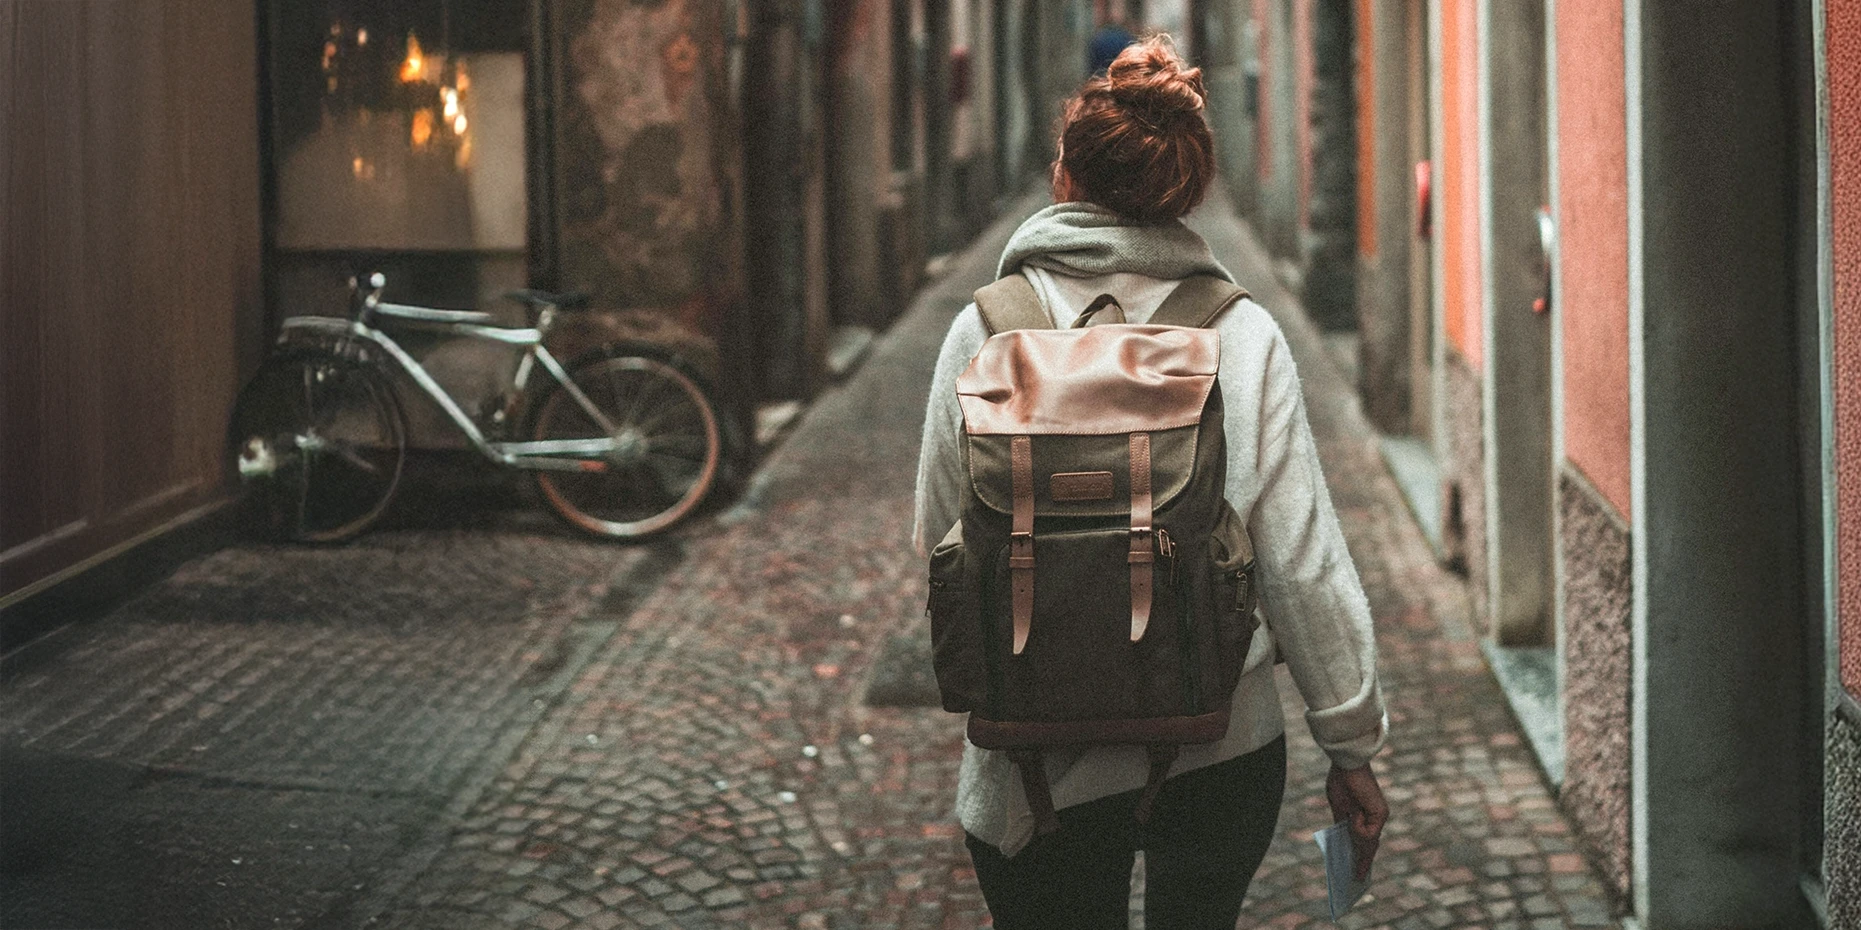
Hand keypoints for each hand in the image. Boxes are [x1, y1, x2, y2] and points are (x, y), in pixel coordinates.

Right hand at [1325, 762, 1387, 881]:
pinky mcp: (1381, 814)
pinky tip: (1353, 814)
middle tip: (1359, 879)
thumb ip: (1342, 824)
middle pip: (1370, 846)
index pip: (1365, 840)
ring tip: (1350, 823)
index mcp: (1365, 815)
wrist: (1347, 765)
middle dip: (1363, 863)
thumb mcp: (1339, 808)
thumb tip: (1344, 841)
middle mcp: (1375, 817)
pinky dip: (1357, 828)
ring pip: (1368, 841)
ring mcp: (1379, 816)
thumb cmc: (1341, 781)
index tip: (1358, 871)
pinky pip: (1367, 833)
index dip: (1362, 856)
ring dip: (1355, 838)